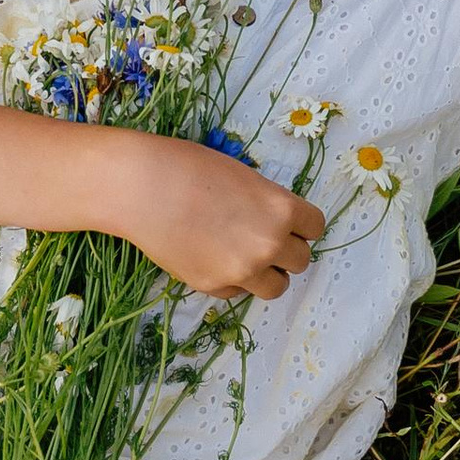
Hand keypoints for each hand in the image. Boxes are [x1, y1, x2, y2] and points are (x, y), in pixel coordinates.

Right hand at [115, 135, 325, 300]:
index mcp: (281, 210)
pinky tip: (213, 255)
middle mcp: (268, 245)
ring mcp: (242, 271)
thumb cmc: (192, 167)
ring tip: (246, 255)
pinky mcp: (213, 288)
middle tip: (264, 236)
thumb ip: (268, 203)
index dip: (303, 223)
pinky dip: (234, 280)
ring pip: (276, 286)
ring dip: (268, 272)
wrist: (144, 188)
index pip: (316, 227)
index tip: (291, 221)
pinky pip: (239, 292)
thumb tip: (276, 222)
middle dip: (286, 249)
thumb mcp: (244, 177)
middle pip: (301, 261)